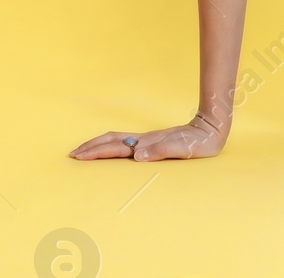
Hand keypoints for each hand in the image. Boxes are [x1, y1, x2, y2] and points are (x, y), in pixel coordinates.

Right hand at [69, 113, 227, 161]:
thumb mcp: (183, 149)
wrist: (211, 128)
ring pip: (118, 140)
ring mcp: (148, 140)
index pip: (116, 147)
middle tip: (72, 154)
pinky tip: (110, 150)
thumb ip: (162, 151)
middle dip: (91, 147)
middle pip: (112, 141)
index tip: (78, 156)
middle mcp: (145, 140)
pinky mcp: (153, 142)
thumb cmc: (199, 142)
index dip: (96, 151)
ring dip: (99, 145)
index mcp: (148, 143)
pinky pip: (126, 143)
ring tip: (84, 151)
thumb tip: (137, 155)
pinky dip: (112, 146)